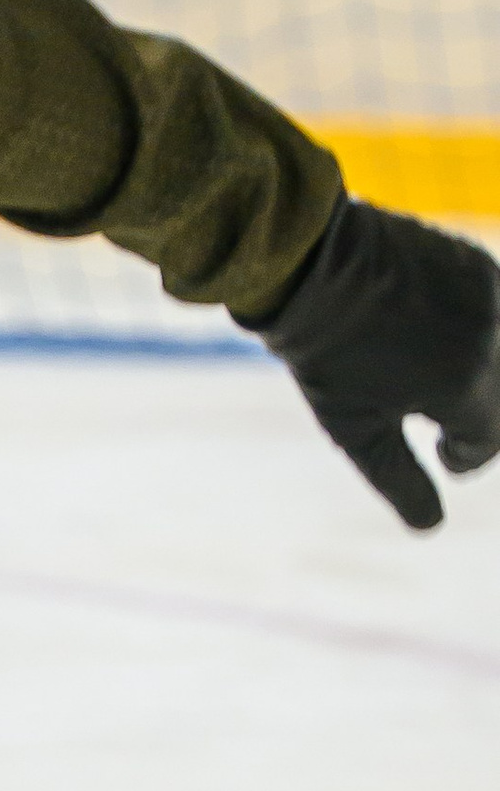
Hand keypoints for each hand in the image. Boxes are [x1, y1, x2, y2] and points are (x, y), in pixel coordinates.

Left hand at [246, 200, 499, 530]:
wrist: (308, 262)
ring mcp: (492, 296)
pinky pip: (496, 314)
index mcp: (465, 386)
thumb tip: (430, 527)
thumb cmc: (326, 354)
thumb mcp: (356, 430)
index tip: (444, 453)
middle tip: (438, 412)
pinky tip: (435, 331)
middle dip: (477, 413)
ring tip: (433, 370)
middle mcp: (491, 340)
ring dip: (479, 372)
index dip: (462, 454)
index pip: (487, 439)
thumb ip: (400, 480)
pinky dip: (478, 333)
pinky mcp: (480, 266)